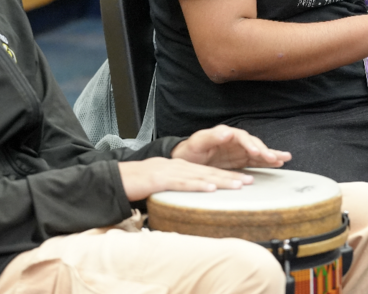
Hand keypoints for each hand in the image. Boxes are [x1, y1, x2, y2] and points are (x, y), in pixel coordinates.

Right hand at [117, 157, 255, 201]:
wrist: (117, 178)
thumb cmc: (138, 184)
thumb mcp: (163, 184)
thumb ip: (178, 189)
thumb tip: (193, 200)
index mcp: (180, 168)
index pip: (208, 172)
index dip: (227, 176)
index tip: (245, 180)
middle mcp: (178, 167)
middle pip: (209, 172)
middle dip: (231, 177)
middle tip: (250, 181)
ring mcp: (170, 172)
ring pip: (201, 176)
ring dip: (221, 181)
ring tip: (239, 185)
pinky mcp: (160, 179)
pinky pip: (182, 183)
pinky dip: (198, 186)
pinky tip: (210, 189)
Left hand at [171, 125, 291, 169]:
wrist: (187, 160)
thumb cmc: (190, 150)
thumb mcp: (198, 142)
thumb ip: (211, 136)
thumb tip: (228, 131)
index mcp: (226, 134)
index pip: (242, 137)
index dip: (250, 144)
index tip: (257, 152)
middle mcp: (236, 141)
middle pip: (254, 144)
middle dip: (265, 151)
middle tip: (275, 158)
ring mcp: (240, 151)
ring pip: (259, 152)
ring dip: (271, 155)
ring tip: (285, 158)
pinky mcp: (241, 161)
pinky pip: (257, 161)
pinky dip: (267, 162)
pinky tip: (278, 164)